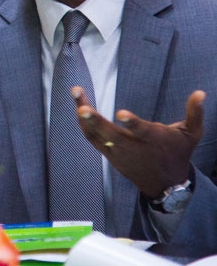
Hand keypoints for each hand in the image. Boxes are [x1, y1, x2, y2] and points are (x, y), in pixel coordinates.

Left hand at [73, 87, 204, 197]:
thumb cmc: (178, 153)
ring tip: (76, 93)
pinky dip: (84, 124)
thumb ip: (194, 113)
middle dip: (95, 119)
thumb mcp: (191, 134)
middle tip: (81, 104)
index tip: (121, 114)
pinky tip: (78, 107)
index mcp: (154, 140)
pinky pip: (93, 139)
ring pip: (97, 135)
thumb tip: (200, 93)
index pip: (142, 132)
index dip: (132, 123)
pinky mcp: (110, 154)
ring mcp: (119, 152)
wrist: (166, 185)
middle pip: (111, 134)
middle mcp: (134, 147)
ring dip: (84, 116)